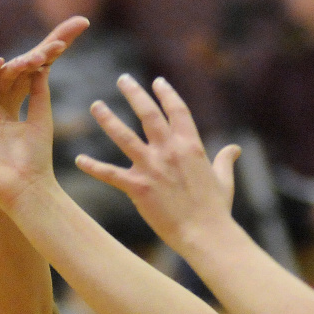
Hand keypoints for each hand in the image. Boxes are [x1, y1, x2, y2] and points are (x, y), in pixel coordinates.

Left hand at [74, 75, 240, 251]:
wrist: (206, 234)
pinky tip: (78, 159)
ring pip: (124, 136)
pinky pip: (110, 174)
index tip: (157, 81)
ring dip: (107, 119)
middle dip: (134, 93)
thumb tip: (234, 148)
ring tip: (96, 105)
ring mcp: (152, 168)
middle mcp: (170, 151)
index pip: (177, 111)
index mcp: (191, 146)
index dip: (167, 94)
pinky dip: (93, 167)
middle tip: (122, 79)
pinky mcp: (138, 188)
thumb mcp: (224, 180)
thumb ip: (225, 160)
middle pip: (148, 114)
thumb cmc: (216, 209)